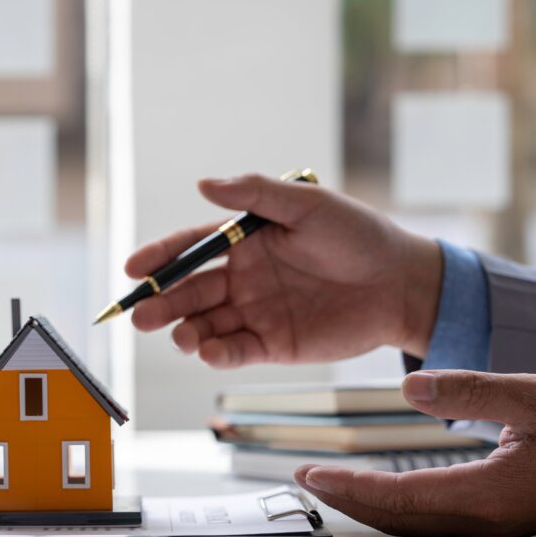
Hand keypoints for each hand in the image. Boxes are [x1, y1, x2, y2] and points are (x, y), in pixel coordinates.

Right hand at [124, 174, 442, 366]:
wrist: (401, 284)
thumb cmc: (357, 236)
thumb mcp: (308, 205)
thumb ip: (255, 195)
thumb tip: (203, 183)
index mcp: (245, 242)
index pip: (190, 249)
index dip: (160, 258)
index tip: (133, 269)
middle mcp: (242, 278)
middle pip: (189, 292)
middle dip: (161, 303)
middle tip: (141, 315)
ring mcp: (255, 313)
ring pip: (206, 324)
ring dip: (185, 331)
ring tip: (179, 336)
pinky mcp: (273, 345)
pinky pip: (236, 350)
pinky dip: (218, 353)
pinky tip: (208, 351)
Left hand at [294, 370, 535, 536]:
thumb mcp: (533, 396)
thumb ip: (468, 391)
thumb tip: (409, 386)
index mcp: (487, 495)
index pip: (398, 495)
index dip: (349, 486)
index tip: (310, 474)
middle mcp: (483, 519)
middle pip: (396, 517)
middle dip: (344, 499)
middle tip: (302, 479)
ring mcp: (489, 524)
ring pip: (411, 524)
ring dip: (364, 505)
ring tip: (327, 483)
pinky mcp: (495, 518)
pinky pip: (429, 520)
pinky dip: (392, 506)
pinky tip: (378, 490)